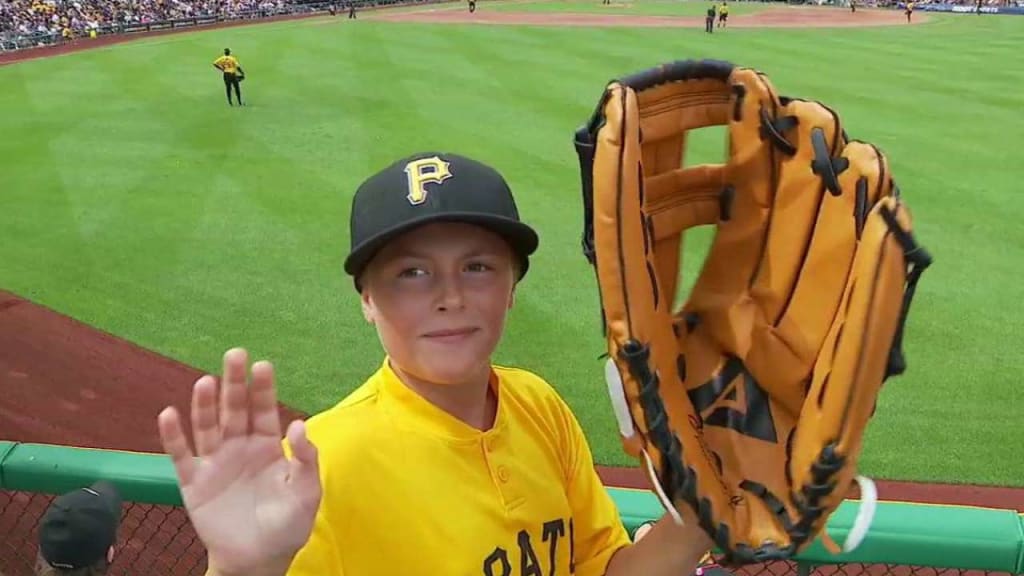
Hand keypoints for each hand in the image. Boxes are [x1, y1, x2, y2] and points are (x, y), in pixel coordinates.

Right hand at [158, 348, 321, 575]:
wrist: (258, 559)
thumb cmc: (287, 525)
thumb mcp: (306, 493)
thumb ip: (306, 460)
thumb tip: (299, 423)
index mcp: (269, 446)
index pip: (265, 410)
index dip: (263, 389)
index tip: (262, 365)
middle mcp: (240, 446)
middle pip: (235, 410)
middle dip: (234, 384)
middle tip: (235, 355)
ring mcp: (215, 462)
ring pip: (208, 426)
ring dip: (205, 404)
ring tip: (206, 382)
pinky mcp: (194, 482)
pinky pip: (181, 455)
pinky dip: (173, 436)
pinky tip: (168, 414)